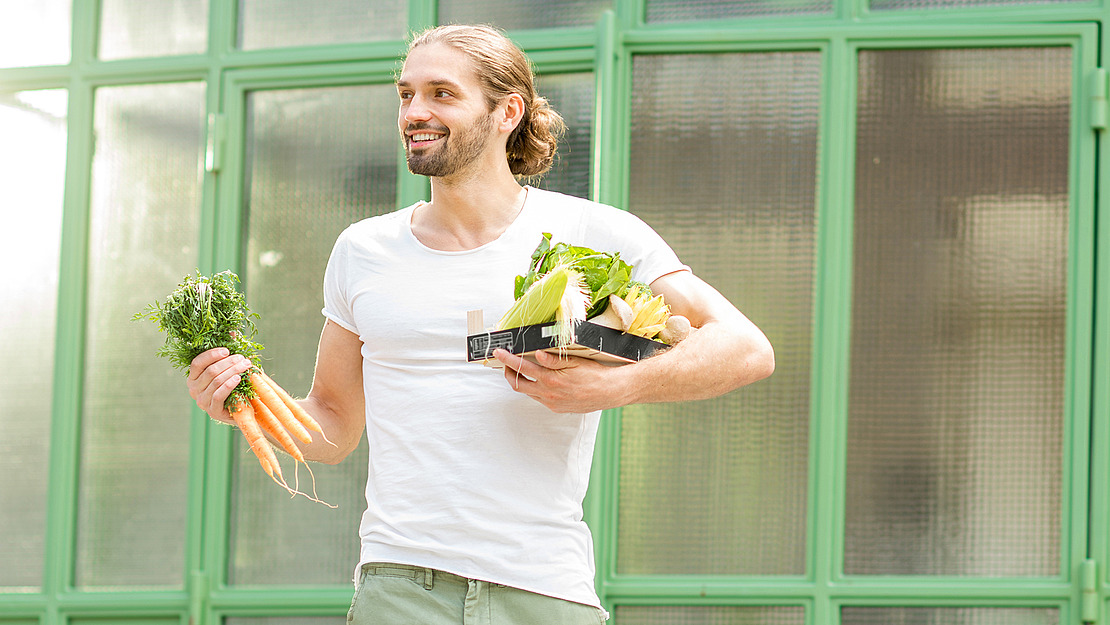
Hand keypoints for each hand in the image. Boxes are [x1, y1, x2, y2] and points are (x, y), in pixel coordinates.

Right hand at [187, 348, 252, 423]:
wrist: (240, 410)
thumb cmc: (232, 386)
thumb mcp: (227, 369)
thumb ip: (226, 352)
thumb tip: (232, 332)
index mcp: (193, 377)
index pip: (197, 363)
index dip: (212, 355)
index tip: (227, 350)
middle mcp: (193, 389)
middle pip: (210, 371)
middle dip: (228, 363)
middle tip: (243, 358)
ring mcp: (201, 401)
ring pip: (216, 381)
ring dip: (233, 371)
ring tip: (245, 365)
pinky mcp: (212, 411)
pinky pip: (218, 395)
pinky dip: (229, 385)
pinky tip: (239, 378)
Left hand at [493, 348, 631, 412]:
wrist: (610, 391)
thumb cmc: (594, 374)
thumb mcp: (574, 361)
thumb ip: (553, 359)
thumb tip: (536, 353)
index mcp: (551, 380)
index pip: (522, 368)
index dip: (507, 360)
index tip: (498, 353)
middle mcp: (548, 394)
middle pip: (518, 384)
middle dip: (508, 372)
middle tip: (505, 362)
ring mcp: (552, 403)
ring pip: (528, 392)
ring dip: (521, 381)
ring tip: (520, 370)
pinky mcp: (557, 408)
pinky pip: (539, 398)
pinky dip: (534, 388)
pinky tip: (538, 381)